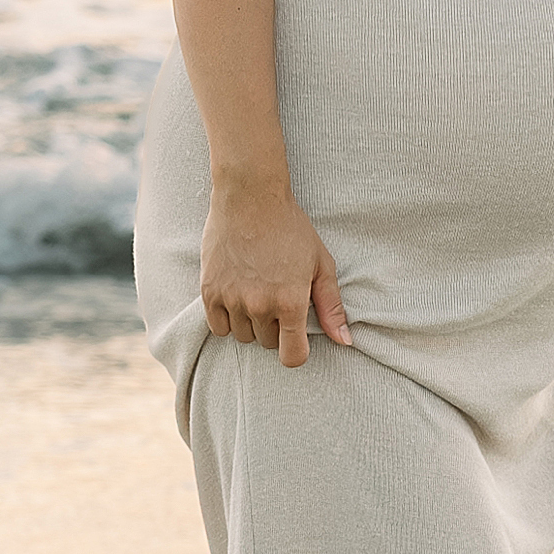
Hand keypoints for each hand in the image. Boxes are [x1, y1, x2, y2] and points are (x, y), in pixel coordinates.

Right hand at [200, 181, 350, 363]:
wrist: (250, 197)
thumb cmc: (290, 228)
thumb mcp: (321, 263)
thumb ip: (332, 306)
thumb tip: (345, 341)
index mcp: (290, 302)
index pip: (292, 357)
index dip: (296, 350)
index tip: (296, 335)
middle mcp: (260, 306)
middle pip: (268, 343)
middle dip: (275, 326)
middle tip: (276, 295)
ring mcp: (232, 300)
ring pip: (243, 336)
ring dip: (251, 322)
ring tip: (257, 290)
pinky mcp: (209, 291)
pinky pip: (218, 328)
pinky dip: (227, 318)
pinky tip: (237, 296)